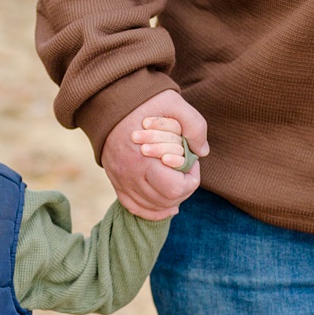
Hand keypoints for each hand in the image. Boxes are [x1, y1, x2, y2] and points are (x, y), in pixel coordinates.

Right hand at [101, 89, 207, 219]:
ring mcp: (120, 180)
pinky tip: (167, 208)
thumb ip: (195, 126)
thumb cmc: (145, 103)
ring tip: (178, 184)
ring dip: (171, 200)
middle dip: (184, 190)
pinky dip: (152, 211)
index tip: (192, 163)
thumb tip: (202, 152)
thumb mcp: (176, 105)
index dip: (191, 180)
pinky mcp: (116, 181)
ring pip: (151, 207)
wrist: (111, 102)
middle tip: (186, 172)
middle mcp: (129, 175)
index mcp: (143, 159)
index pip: (174, 188)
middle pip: (165, 200)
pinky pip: (132, 206)